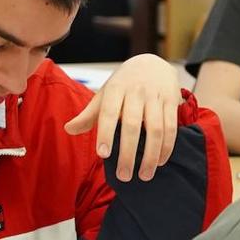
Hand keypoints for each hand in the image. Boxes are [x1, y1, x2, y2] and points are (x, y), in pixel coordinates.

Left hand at [64, 54, 179, 181]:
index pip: (108, 113)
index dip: (105, 133)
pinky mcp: (172, 102)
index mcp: (115, 89)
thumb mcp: (104, 94)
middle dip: (128, 153)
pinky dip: (166, 148)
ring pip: (156, 129)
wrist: (153, 63)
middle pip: (133, 125)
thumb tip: (68, 130)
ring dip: (150, 155)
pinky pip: (171, 128)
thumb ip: (89, 114)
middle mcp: (136, 92)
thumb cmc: (123, 84)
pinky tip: (159, 163)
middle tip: (124, 176)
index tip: (103, 155)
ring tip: (143, 176)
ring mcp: (156, 96)